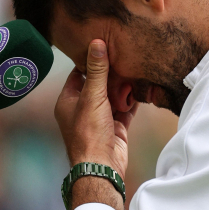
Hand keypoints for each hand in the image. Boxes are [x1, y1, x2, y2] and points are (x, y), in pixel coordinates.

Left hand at [54, 40, 135, 181]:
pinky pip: (124, 110)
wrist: (102, 166)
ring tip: (134, 70)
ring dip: (123, 88)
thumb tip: (97, 44)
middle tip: (123, 57)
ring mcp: (99, 119)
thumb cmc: (89, 134)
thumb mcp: (92, 96)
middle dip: (111, 74)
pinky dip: (131, 101)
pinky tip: (140, 90)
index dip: (90, 62)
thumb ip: (97, 71)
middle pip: (98, 85)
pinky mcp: (115, 128)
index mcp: (68, 101)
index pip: (78, 75)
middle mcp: (82, 109)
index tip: (103, 48)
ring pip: (112, 97)